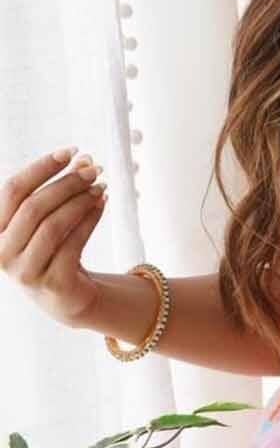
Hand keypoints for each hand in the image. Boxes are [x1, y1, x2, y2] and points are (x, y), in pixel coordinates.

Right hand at [0, 148, 107, 327]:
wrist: (65, 296)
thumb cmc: (51, 249)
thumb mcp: (42, 220)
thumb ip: (53, 192)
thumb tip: (80, 159)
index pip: (12, 190)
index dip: (41, 167)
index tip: (70, 151)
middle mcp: (1, 251)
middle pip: (34, 206)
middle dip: (67, 183)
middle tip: (93, 168)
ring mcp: (25, 271)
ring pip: (54, 225)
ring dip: (80, 201)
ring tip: (100, 186)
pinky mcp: (52, 283)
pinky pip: (74, 244)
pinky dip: (90, 220)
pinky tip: (102, 204)